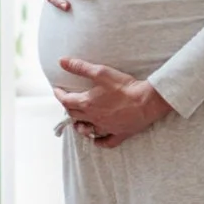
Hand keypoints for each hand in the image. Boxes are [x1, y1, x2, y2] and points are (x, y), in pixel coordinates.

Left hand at [53, 58, 172, 147]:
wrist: (147, 101)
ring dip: (80, 127)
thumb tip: (61, 61)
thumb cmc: (124, 86)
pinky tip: (96, 140)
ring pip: (87, 131)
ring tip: (78, 123)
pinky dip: (99, 142)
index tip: (57, 90)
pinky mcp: (119, 133)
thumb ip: (80, 67)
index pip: (66, 100)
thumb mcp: (100, 72)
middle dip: (68, 108)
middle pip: (74, 115)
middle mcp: (93, 117)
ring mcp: (106, 127)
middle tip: (68, 102)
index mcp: (87, 103)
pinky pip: (106, 142)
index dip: (59, 94)